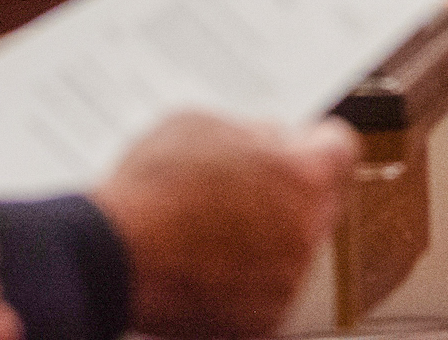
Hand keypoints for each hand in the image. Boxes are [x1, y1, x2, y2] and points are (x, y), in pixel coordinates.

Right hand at [91, 112, 357, 339]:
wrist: (107, 258)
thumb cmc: (149, 189)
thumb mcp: (202, 126)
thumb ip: (252, 131)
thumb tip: (271, 141)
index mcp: (303, 176)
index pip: (340, 149)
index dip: (315, 143)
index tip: (300, 147)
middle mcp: (306, 230)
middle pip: (318, 201)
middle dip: (290, 191)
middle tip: (243, 189)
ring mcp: (286, 281)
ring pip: (293, 248)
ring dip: (267, 238)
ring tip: (211, 231)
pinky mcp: (262, 322)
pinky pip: (267, 292)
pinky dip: (246, 282)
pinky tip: (206, 266)